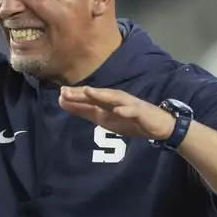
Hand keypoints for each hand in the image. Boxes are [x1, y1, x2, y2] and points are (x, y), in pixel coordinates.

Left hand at [59, 86, 175, 139]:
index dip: (74, 96)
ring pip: (114, 99)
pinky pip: (132, 111)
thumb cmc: (129, 119)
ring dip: (101, 95)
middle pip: (97, 96)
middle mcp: (115, 100)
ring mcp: (128, 105)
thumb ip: (85, 112)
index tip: (59, 93)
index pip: (88, 99)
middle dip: (82, 93)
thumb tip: (64, 103)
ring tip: (88, 92)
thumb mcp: (104, 118)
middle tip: (66, 91)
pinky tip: (117, 110)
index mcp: (106, 103)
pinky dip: (125, 109)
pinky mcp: (140, 112)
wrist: (157, 125)